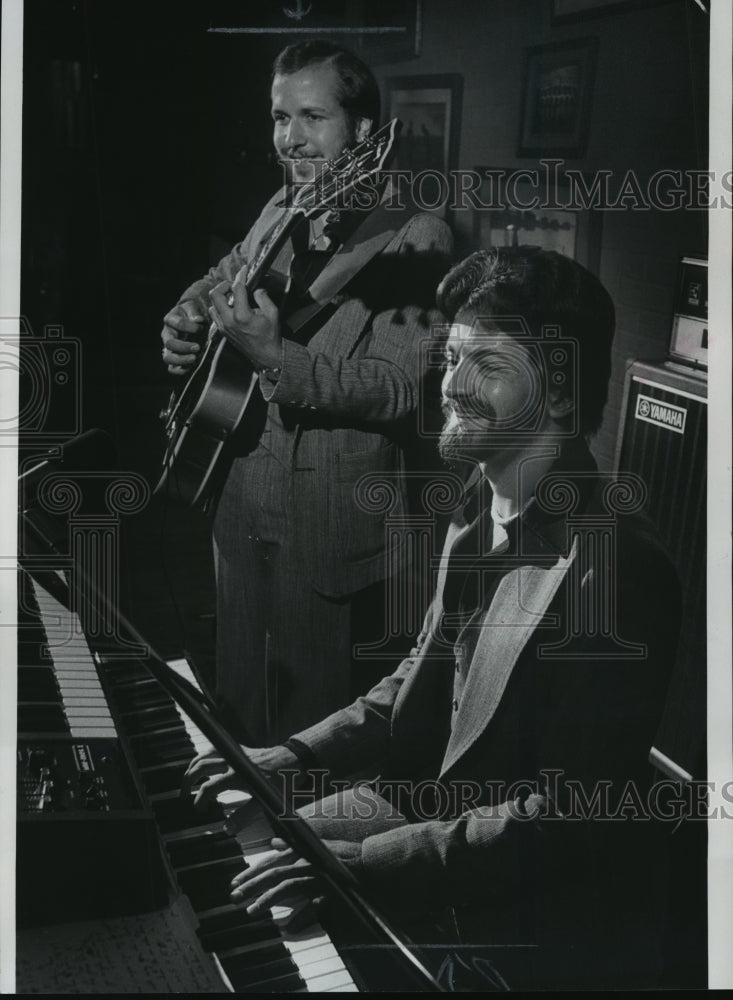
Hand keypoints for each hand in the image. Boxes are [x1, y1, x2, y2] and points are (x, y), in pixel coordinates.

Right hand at [161, 301, 205, 374]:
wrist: (191, 319)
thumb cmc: (191, 313)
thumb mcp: (192, 307)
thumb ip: (194, 312)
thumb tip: (198, 320)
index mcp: (170, 319)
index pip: (177, 323)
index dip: (190, 327)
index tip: (201, 328)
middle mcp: (166, 334)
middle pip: (169, 343)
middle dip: (183, 347)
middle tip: (197, 347)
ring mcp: (168, 347)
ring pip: (168, 357)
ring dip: (181, 360)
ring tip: (194, 358)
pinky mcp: (173, 357)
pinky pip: (171, 368)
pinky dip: (179, 370)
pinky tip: (190, 368)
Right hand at [182, 745, 303, 806]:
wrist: (294, 761)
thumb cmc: (282, 781)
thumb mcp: (265, 803)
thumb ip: (244, 816)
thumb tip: (227, 829)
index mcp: (237, 776)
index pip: (208, 788)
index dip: (200, 800)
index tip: (198, 810)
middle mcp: (232, 762)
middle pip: (201, 766)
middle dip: (188, 780)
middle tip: (183, 795)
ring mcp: (235, 753)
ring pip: (205, 754)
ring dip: (193, 766)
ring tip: (188, 779)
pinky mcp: (239, 749)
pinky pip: (216, 748)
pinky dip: (205, 755)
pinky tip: (203, 763)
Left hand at [209, 268, 281, 369]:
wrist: (266, 356)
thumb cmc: (270, 335)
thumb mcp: (273, 313)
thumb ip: (263, 297)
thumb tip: (256, 289)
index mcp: (242, 315)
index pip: (236, 289)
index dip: (240, 276)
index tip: (244, 271)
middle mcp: (229, 320)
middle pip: (215, 294)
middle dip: (224, 285)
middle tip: (233, 285)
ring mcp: (223, 327)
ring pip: (213, 304)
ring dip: (221, 298)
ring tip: (232, 298)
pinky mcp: (222, 331)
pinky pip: (214, 315)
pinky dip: (219, 308)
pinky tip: (230, 308)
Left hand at [229, 837, 360, 921]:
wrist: (368, 859)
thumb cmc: (341, 855)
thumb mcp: (315, 846)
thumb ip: (293, 846)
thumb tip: (274, 843)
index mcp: (301, 851)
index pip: (271, 861)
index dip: (252, 871)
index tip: (235, 882)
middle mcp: (306, 862)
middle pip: (274, 873)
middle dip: (252, 885)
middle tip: (234, 897)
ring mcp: (317, 875)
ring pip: (288, 886)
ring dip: (268, 899)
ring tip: (253, 912)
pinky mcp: (330, 889)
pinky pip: (313, 905)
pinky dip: (302, 917)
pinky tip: (290, 928)